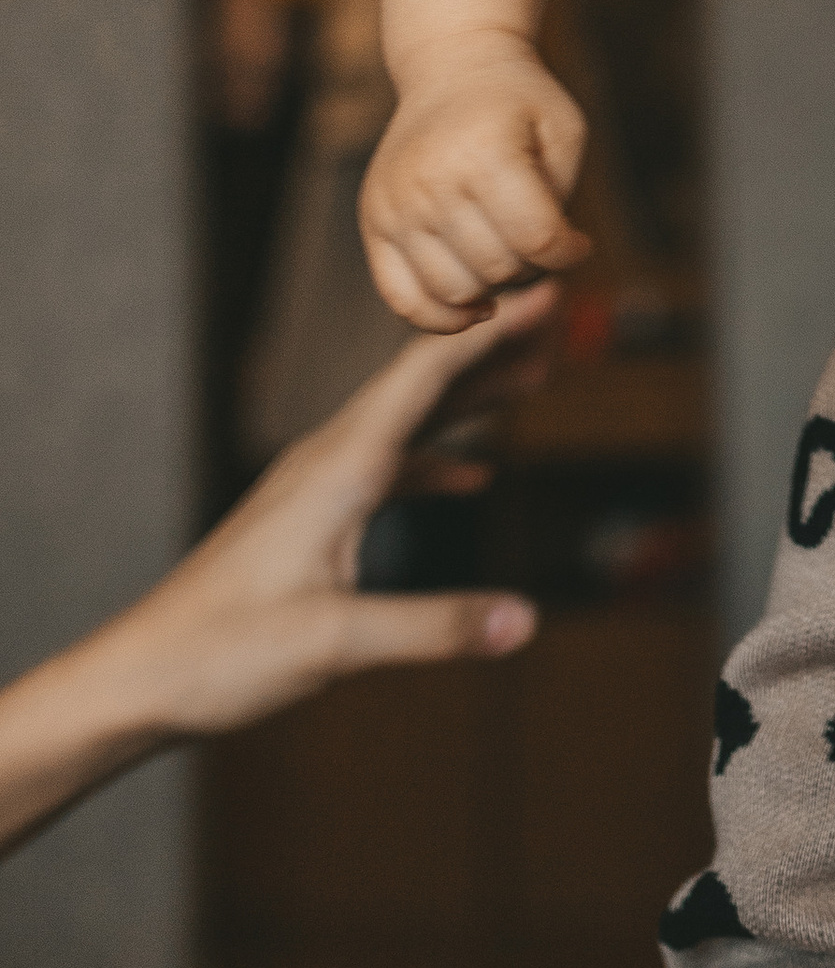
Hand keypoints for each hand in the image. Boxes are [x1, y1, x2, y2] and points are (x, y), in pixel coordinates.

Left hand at [0, 299, 552, 864]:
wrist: (142, 675)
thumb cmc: (222, 652)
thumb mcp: (337, 642)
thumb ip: (436, 627)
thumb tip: (526, 621)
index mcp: (340, 467)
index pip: (428, 372)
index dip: (491, 329)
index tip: (545, 292)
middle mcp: (329, 458)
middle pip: (424, 382)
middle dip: (493, 348)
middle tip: (559, 318)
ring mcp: (316, 484)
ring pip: (407, 420)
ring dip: (470, 398)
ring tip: (532, 378)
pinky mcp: (310, 517)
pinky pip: (387, 464)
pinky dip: (437, 457)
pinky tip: (471, 477)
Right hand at [362, 33, 592, 327]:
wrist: (452, 69)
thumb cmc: (519, 104)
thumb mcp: (563, 131)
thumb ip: (562, 198)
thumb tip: (551, 261)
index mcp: (485, 152)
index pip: (537, 239)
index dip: (569, 253)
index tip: (578, 243)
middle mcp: (431, 180)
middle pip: (497, 269)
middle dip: (532, 266)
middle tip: (538, 239)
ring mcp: (395, 204)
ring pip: (454, 292)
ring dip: (492, 287)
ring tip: (507, 254)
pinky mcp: (373, 221)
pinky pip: (402, 298)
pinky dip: (441, 316)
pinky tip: (475, 304)